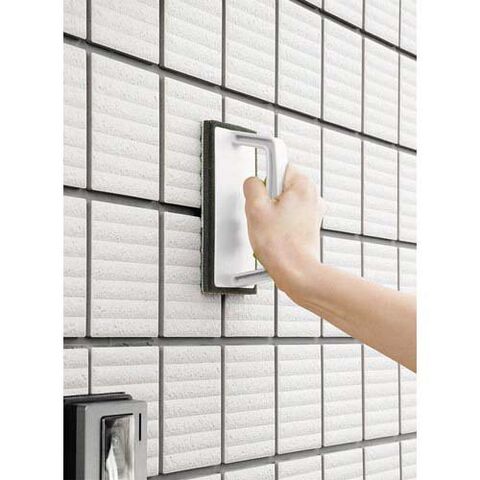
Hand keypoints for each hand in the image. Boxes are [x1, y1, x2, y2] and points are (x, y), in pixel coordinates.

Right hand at [243, 164, 326, 295]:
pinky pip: (288, 214)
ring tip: (269, 227)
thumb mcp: (255, 209)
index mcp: (302, 184)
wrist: (296, 271)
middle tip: (263, 213)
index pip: (278, 164)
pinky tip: (275, 234)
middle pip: (279, 184)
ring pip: (283, 200)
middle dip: (267, 197)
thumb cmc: (281, 245)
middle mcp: (312, 195)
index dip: (263, 176)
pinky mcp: (309, 224)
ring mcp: (312, 210)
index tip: (260, 183)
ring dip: (272, 211)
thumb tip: (252, 182)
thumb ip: (252, 186)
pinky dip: (280, 222)